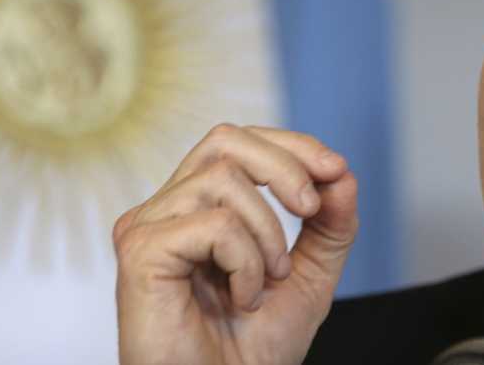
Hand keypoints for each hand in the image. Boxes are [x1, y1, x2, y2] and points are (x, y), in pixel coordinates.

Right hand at [113, 124, 357, 364]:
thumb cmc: (252, 351)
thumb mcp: (310, 276)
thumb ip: (330, 224)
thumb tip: (342, 173)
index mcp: (198, 208)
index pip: (239, 143)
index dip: (292, 146)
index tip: (335, 170)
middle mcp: (167, 209)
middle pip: (225, 140)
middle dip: (284, 165)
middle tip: (312, 209)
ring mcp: (147, 227)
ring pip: (222, 178)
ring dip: (267, 231)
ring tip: (268, 280)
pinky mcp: (141, 252)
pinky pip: (213, 224)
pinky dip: (246, 261)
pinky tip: (242, 298)